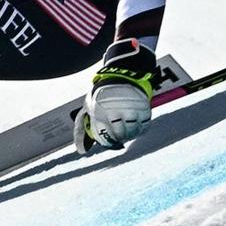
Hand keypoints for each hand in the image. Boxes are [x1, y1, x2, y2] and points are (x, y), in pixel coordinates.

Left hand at [77, 39, 156, 153]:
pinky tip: (135, 124)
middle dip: (119, 137)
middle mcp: (115, 109)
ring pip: (132, 132)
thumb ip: (82, 130)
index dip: (107, 141)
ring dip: (130, 134)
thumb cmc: (103, 95)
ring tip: (127, 128)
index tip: (110, 140)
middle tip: (119, 135)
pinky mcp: (143, 107)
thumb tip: (81, 151)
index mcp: (99, 110)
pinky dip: (140, 128)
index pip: (104, 136)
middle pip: (119, 135)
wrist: (123, 74)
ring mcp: (130, 108)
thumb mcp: (88, 108)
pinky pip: (144, 126)